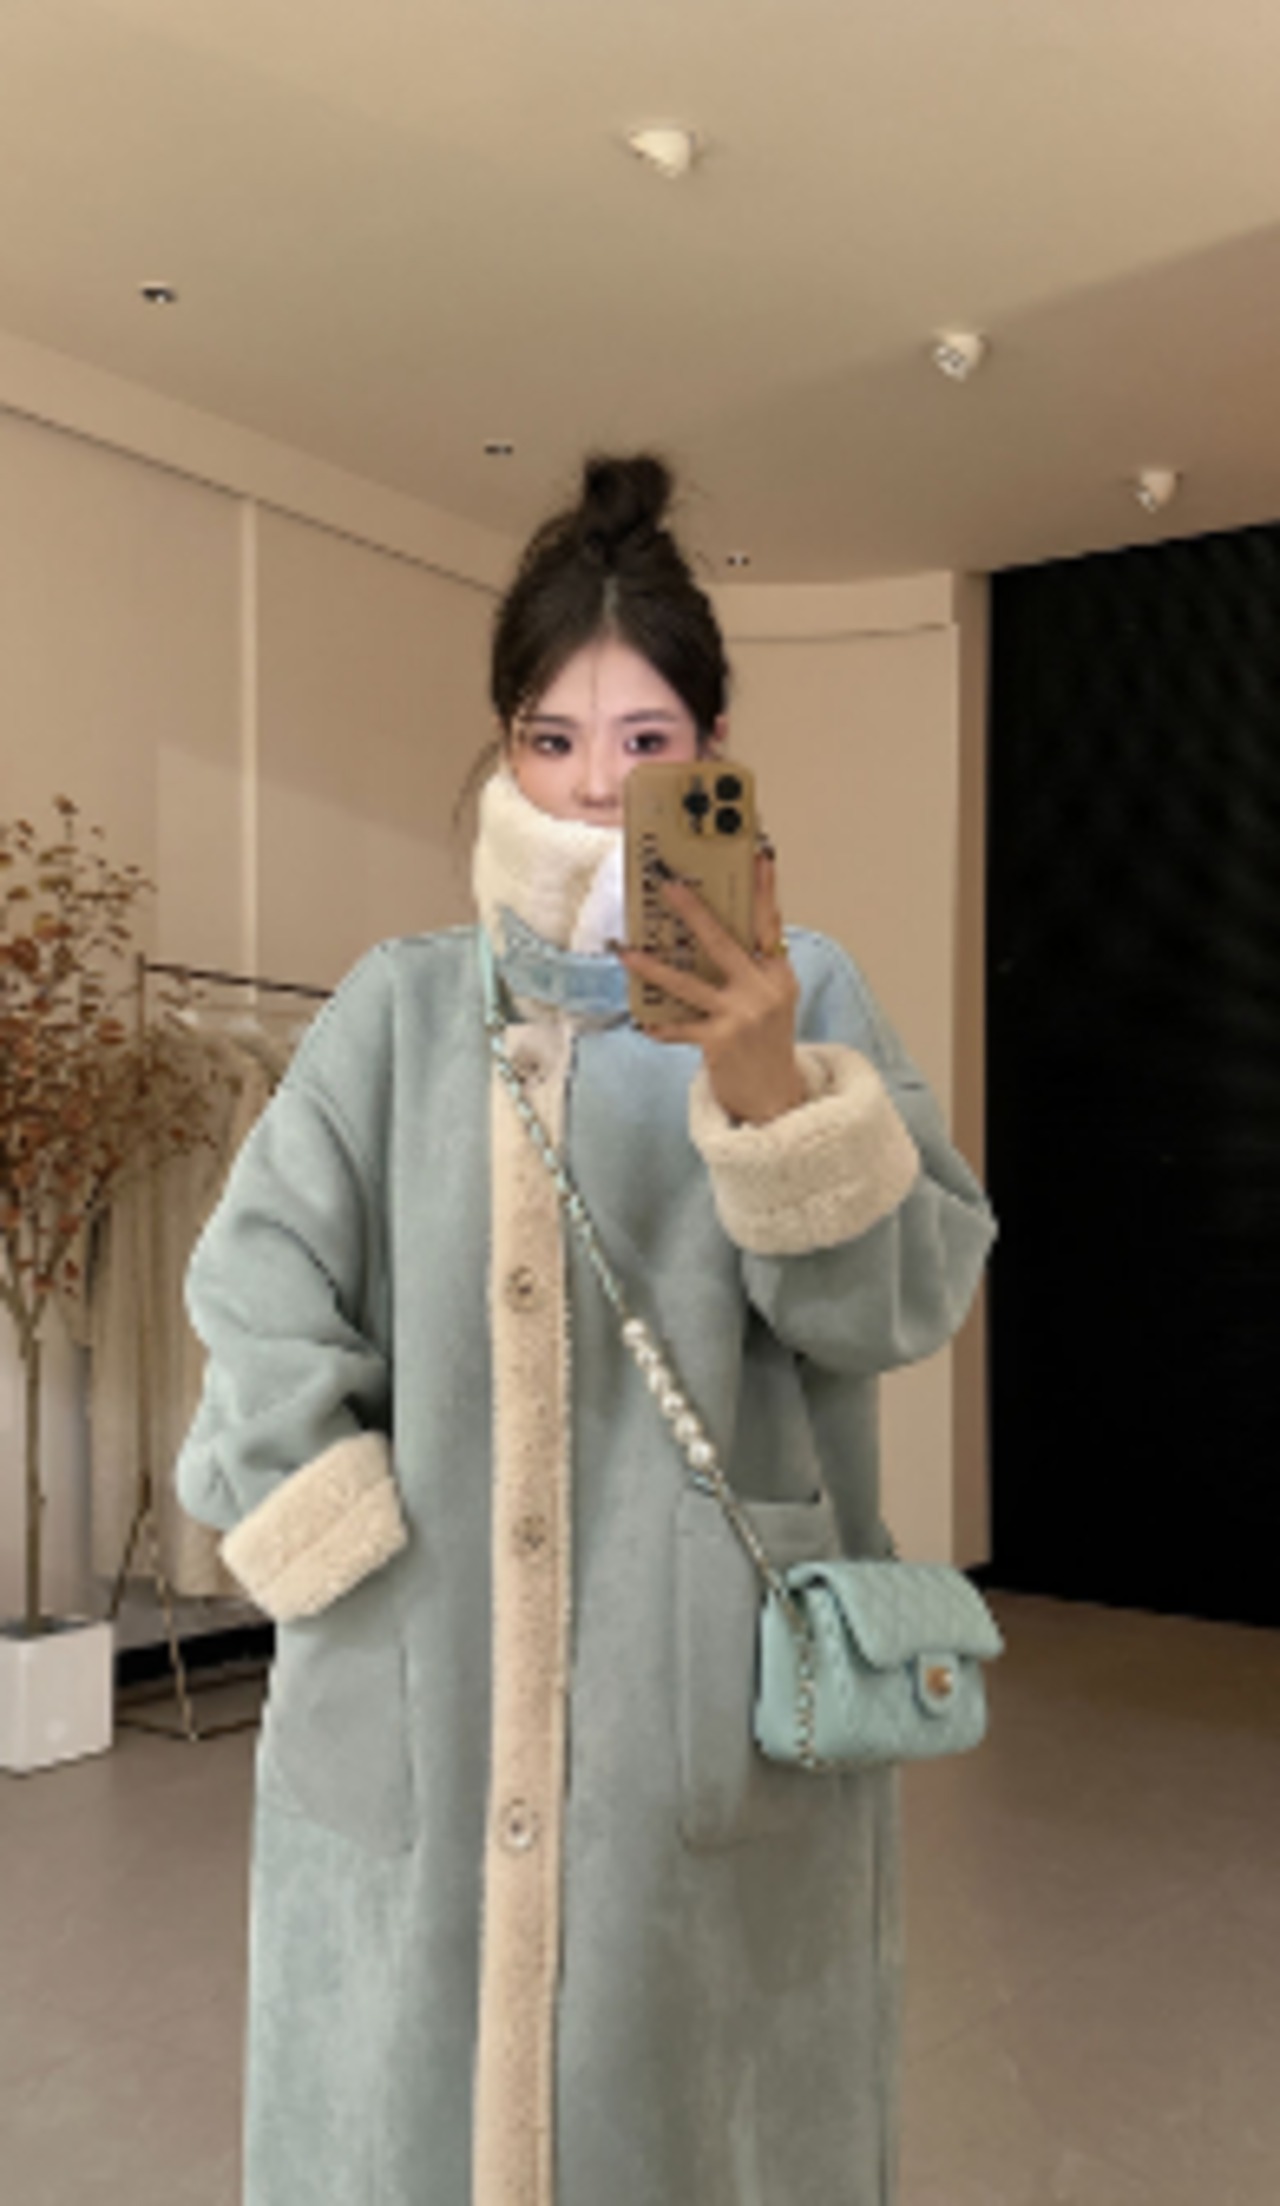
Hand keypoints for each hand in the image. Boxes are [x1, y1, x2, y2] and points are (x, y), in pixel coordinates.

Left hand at [612, 846, 806, 1124]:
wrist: (777, 1097)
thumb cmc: (767, 1042)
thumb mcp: (772, 999)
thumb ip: (752, 967)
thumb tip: (710, 933)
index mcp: (778, 973)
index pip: (770, 923)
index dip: (764, 889)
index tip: (758, 855)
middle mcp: (762, 990)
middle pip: (722, 942)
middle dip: (692, 912)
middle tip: (668, 886)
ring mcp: (741, 1016)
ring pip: (688, 983)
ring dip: (653, 967)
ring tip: (626, 952)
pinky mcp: (719, 1042)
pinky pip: (679, 1027)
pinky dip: (660, 1025)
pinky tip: (642, 1021)